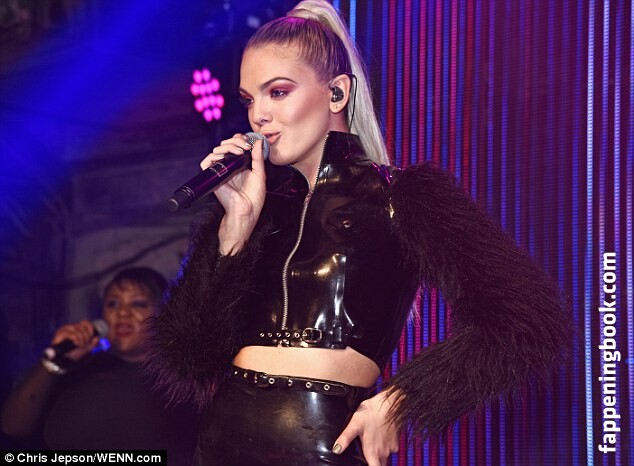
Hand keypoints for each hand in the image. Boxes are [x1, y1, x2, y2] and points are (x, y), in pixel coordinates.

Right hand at [50, 320, 99, 360]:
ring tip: (80, 345)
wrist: (61, 362)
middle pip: (82, 326)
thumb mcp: (85, 349)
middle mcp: (69, 327)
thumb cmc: (72, 354)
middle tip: (84, 344)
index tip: (91, 336)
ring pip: (77, 329)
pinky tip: (76, 344)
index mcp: (75, 328)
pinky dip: (76, 339)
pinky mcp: (59, 335)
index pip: (85, 322)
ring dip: (81, 338)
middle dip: (86, 336)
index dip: (90, 328)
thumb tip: (97, 338)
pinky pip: (71, 334)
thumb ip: (92, 344)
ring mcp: (63, 330)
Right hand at [200, 133, 266, 254]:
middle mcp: (230, 166)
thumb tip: (258, 142)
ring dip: (228, 146)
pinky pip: (207, 162)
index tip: (248, 139)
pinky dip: (213, 156)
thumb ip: (258, 157)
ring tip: (240, 151)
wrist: (247, 209)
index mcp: (240, 164)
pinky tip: (225, 156)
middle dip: (235, 141)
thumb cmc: (254, 196)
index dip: (239, 139)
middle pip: (226, 145)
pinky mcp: (213, 176)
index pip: (235, 145)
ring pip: (217, 150)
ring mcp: (221, 170)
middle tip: (246, 145)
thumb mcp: (259, 173)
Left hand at [332, 391, 399, 465]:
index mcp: (373, 452)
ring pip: (384, 457)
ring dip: (378, 454)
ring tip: (371, 444)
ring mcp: (391, 447)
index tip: (363, 464)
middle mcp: (383, 452)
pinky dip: (384, 446)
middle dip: (372, 462)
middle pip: (379, 465)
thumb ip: (345, 438)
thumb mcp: (355, 424)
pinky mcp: (396, 441)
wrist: (390, 404)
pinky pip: (390, 449)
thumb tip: (336, 449)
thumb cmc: (373, 412)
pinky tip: (378, 436)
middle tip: (365, 453)